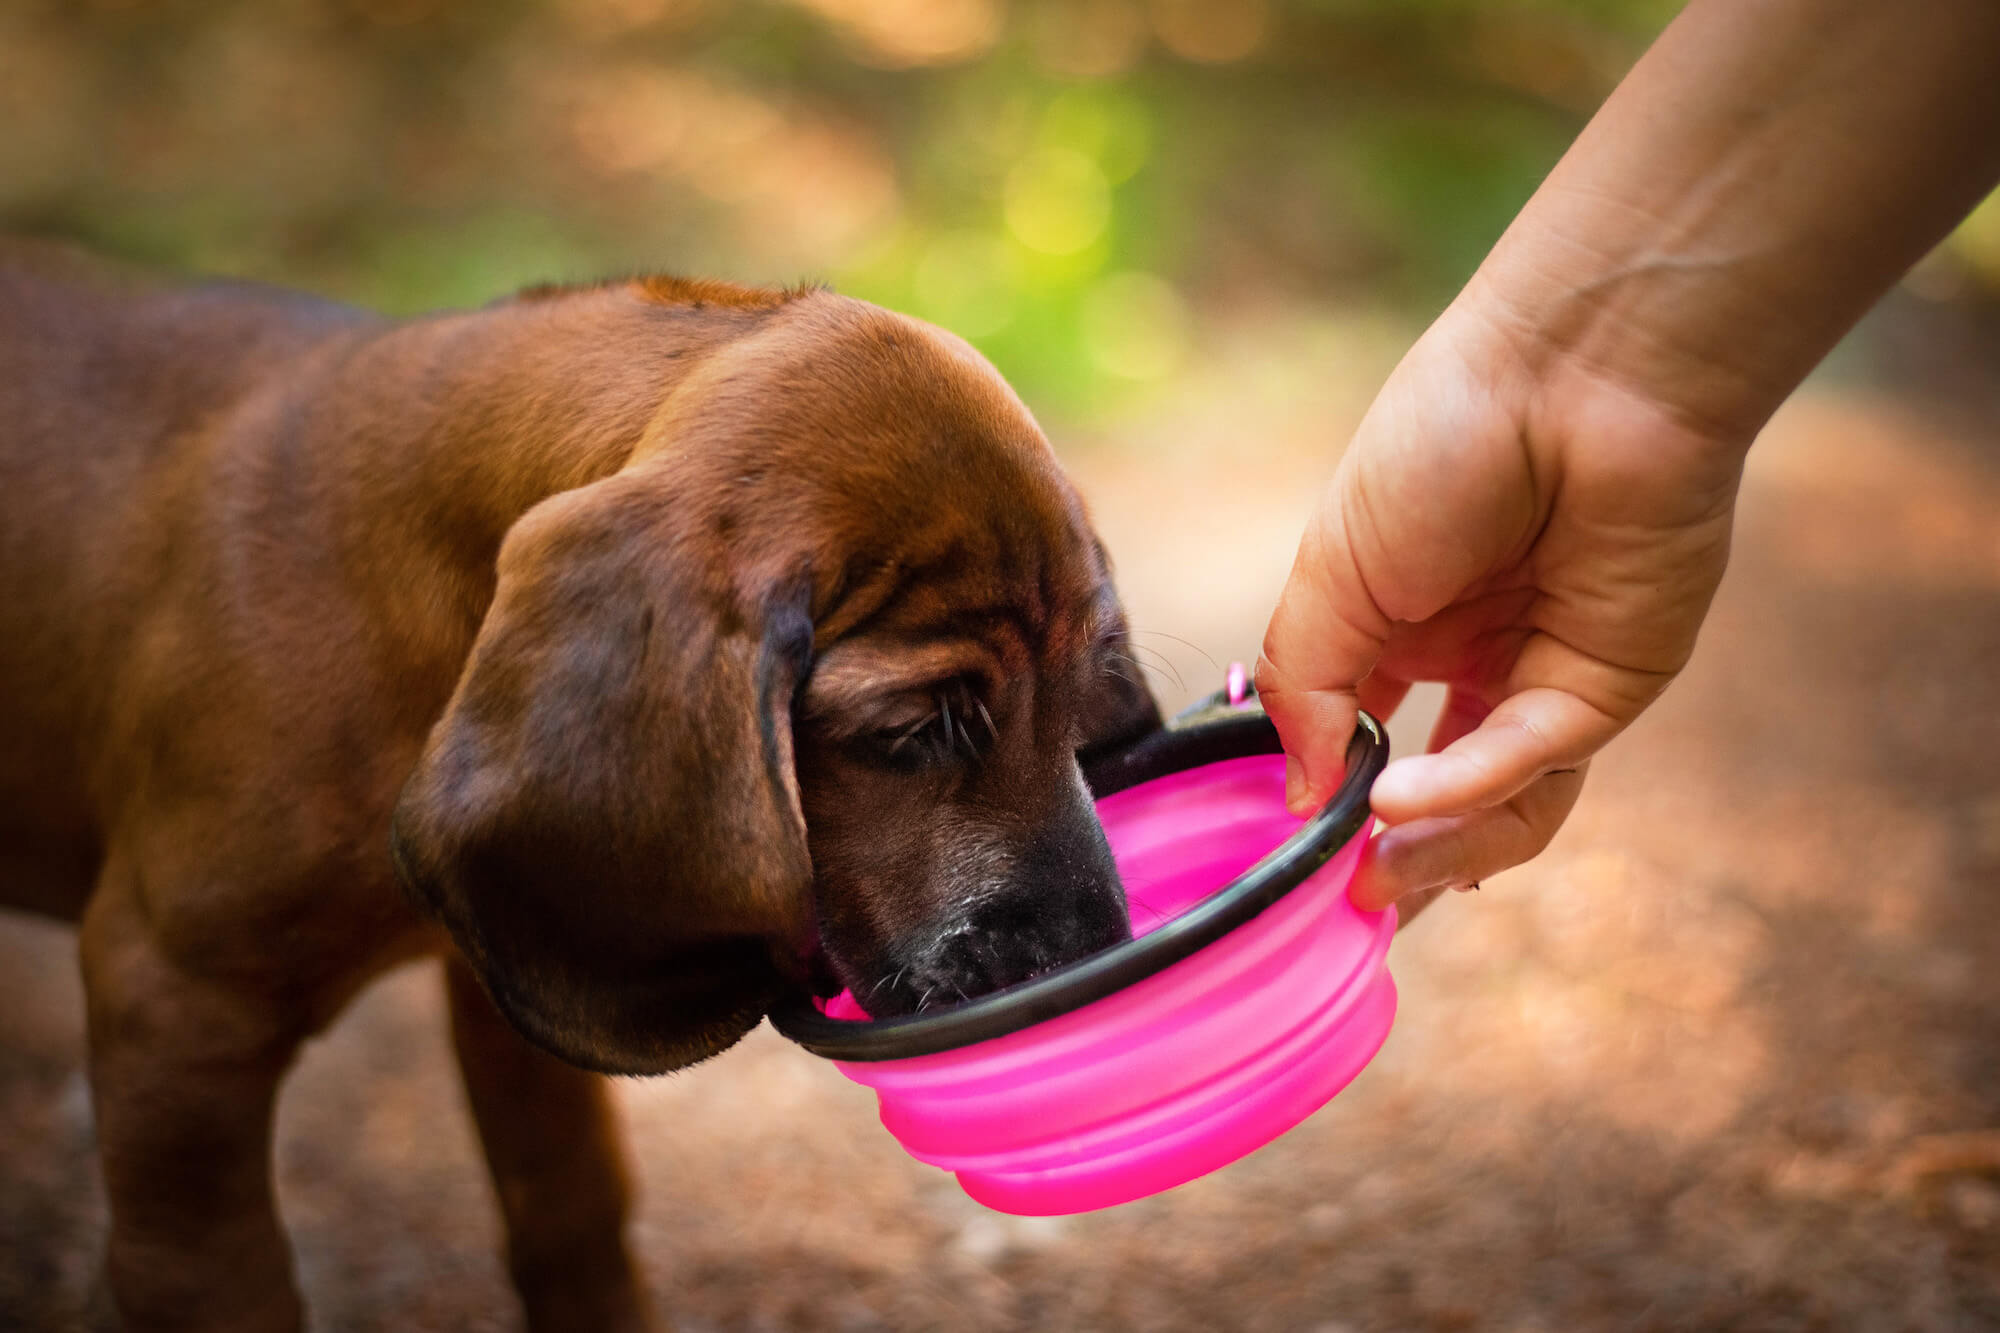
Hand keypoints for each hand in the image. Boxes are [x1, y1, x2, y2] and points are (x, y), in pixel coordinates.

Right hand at [1257, 302, 1748, 915]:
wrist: (1573, 374)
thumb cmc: (1440, 444)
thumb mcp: (1331, 571)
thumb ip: (1302, 688)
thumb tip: (1298, 800)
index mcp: (1397, 628)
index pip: (1355, 746)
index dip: (1323, 806)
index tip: (1283, 858)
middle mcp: (1473, 663)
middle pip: (1435, 800)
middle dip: (1390, 859)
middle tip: (1344, 902)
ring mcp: (1545, 680)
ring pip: (1499, 805)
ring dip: (1439, 848)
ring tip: (1378, 875)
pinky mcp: (1612, 686)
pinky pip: (1537, 760)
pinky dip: (1471, 787)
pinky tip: (1408, 800)